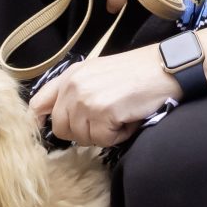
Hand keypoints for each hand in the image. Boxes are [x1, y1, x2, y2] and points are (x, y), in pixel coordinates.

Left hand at [30, 47, 180, 148]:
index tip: (46, 132)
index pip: (38, 104)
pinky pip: (103, 140)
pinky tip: (130, 119)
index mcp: (70, 75)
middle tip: (107, 122)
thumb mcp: (99, 72)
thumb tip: (60, 118)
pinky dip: (119, 135)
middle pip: (61, 129)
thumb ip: (77, 90)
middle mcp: (73, 85)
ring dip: (104, 134)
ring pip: (83, 137)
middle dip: (83, 132)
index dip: (38, 123)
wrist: (168, 66)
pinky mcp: (102, 112)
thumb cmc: (140, 70)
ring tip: (122, 115)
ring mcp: (86, 99)